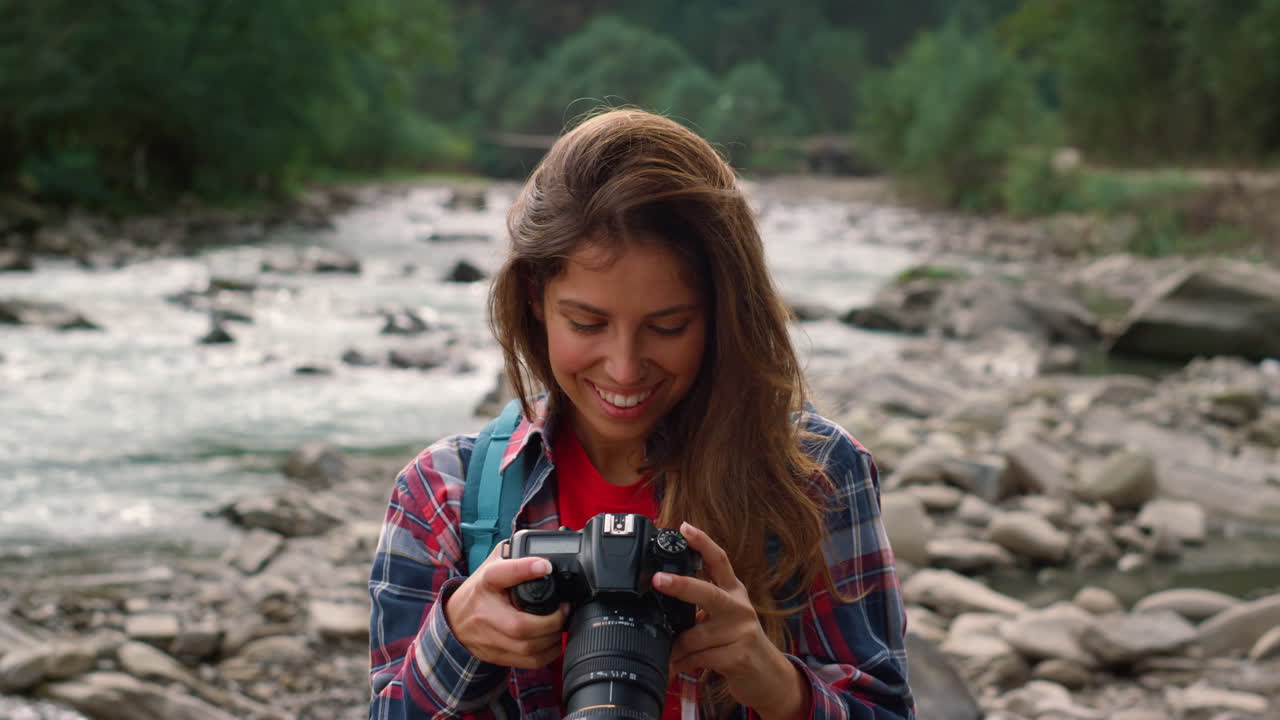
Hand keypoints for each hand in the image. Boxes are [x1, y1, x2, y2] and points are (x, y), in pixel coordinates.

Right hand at [445, 542, 566, 668]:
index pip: (499, 575)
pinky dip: (548, 653)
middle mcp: (484, 612)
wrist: (454, 621)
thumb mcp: (491, 565)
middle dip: (551, 620)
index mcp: (485, 583)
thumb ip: (514, 555)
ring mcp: (489, 638)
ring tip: (561, 624)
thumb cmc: (479, 591)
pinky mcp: (496, 655)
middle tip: (564, 609)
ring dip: (553, 637)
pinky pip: (529, 661)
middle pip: (520, 625)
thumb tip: (546, 553)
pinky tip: (553, 640)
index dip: (523, 569)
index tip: (545, 565)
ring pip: (527, 647)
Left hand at [653, 523, 808, 719]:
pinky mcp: (740, 655)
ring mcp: (742, 631)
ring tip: (668, 654)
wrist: (767, 676)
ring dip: (676, 647)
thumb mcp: (723, 616)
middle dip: (681, 585)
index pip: (719, 560)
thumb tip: (662, 596)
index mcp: (733, 591)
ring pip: (695, 634)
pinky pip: (700, 657)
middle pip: (708, 592)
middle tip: (658, 580)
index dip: (702, 542)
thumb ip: (699, 605)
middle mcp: (739, 607)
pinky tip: (678, 666)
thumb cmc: (737, 642)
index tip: (683, 527)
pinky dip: (684, 662)